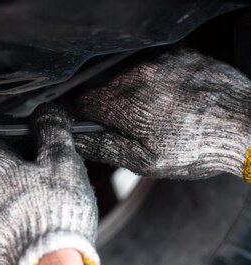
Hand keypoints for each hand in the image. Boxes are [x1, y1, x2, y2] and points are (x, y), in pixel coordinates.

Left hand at [0, 104, 100, 264]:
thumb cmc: (54, 211)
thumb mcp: (61, 160)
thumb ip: (52, 130)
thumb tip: (49, 111)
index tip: (8, 120)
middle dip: (11, 150)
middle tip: (43, 150)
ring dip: (19, 178)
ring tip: (51, 180)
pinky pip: (5, 210)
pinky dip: (21, 202)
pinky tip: (48, 206)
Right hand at [74, 48, 250, 181]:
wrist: (247, 128)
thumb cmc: (199, 148)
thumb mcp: (146, 162)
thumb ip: (105, 148)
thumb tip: (77, 142)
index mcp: (126, 104)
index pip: (84, 103)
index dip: (88, 118)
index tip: (97, 127)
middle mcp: (139, 76)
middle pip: (106, 89)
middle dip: (113, 107)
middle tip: (135, 128)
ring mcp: (161, 63)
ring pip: (130, 77)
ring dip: (136, 93)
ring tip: (159, 115)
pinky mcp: (180, 56)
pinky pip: (155, 66)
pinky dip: (158, 81)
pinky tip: (174, 101)